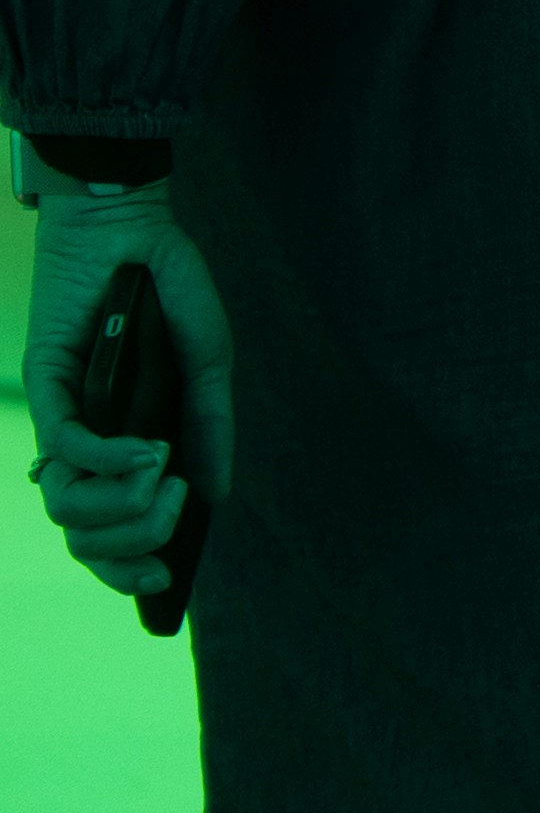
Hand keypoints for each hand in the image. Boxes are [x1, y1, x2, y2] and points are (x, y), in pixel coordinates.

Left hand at [22, 173, 233, 601]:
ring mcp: (65, 419)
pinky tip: (148, 452)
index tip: (164, 580)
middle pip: (80, 536)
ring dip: (117, 507)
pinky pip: (66, 449)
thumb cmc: (172, 293)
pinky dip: (107, 460)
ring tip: (162, 477)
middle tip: (172, 514)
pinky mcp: (49, 390)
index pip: (106, 533)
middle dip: (128, 544)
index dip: (125, 569)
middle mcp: (85, 443)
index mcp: (119, 448)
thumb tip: (216, 497)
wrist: (134, 231)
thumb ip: (210, 428)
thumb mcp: (208, 366)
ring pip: (64, 506)